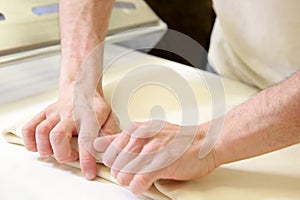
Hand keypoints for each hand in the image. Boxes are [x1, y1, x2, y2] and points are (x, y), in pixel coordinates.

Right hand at [22, 89, 119, 179]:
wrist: (80, 86)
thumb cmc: (94, 105)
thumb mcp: (109, 116)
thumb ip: (110, 132)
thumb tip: (109, 149)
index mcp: (89, 117)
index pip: (87, 139)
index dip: (86, 158)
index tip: (88, 173)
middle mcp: (70, 115)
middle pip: (57, 136)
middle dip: (62, 155)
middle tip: (71, 157)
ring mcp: (55, 113)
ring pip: (41, 132)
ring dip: (46, 149)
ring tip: (57, 151)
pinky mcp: (44, 113)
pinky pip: (29, 128)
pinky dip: (30, 141)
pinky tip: (40, 146)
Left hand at [94, 120, 217, 193]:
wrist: (204, 141)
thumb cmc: (177, 138)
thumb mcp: (147, 131)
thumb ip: (122, 138)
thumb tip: (98, 143)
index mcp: (135, 129)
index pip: (107, 153)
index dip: (115, 164)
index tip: (126, 166)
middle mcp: (140, 137)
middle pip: (114, 166)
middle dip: (122, 174)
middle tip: (137, 173)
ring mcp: (151, 150)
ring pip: (123, 175)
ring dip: (130, 182)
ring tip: (142, 178)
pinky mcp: (161, 164)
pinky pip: (137, 183)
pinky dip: (138, 187)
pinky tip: (145, 183)